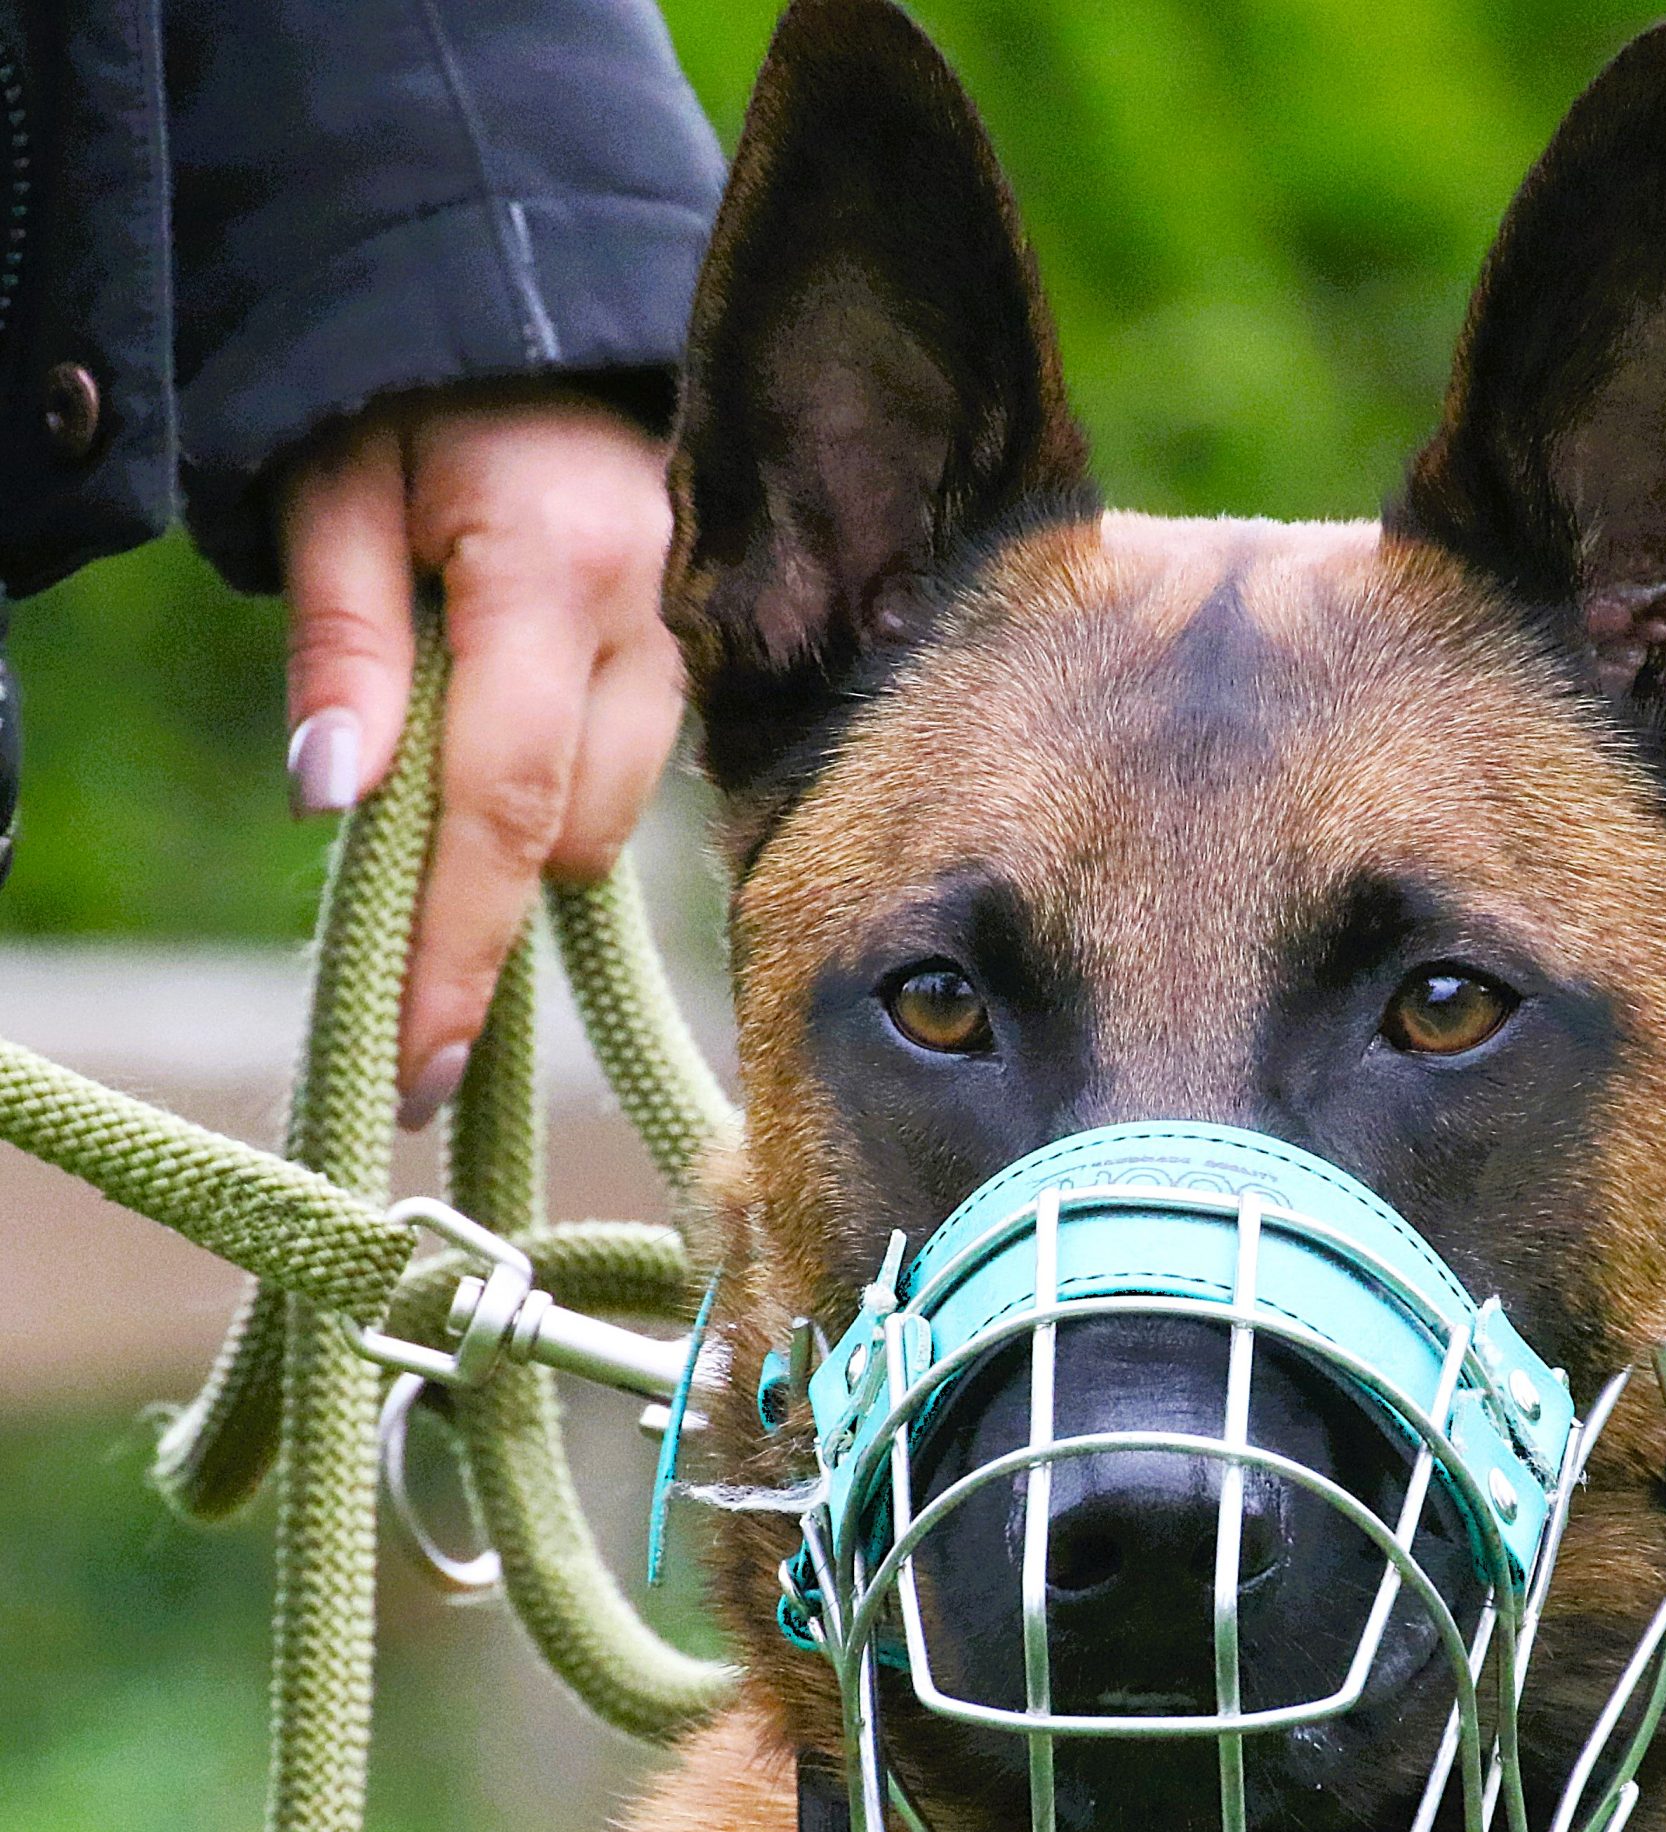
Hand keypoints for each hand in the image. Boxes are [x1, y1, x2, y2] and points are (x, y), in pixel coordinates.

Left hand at [276, 387, 685, 1126]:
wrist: (546, 310)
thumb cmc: (418, 396)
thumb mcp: (336, 491)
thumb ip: (341, 645)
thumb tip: (336, 800)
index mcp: (557, 572)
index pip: (505, 804)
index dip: (461, 945)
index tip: (421, 1061)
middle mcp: (656, 622)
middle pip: (569, 834)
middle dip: (478, 886)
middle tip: (388, 897)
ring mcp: (696, 649)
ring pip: (608, 817)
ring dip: (521, 833)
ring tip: (443, 769)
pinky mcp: (704, 667)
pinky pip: (630, 776)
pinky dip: (560, 793)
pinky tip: (513, 741)